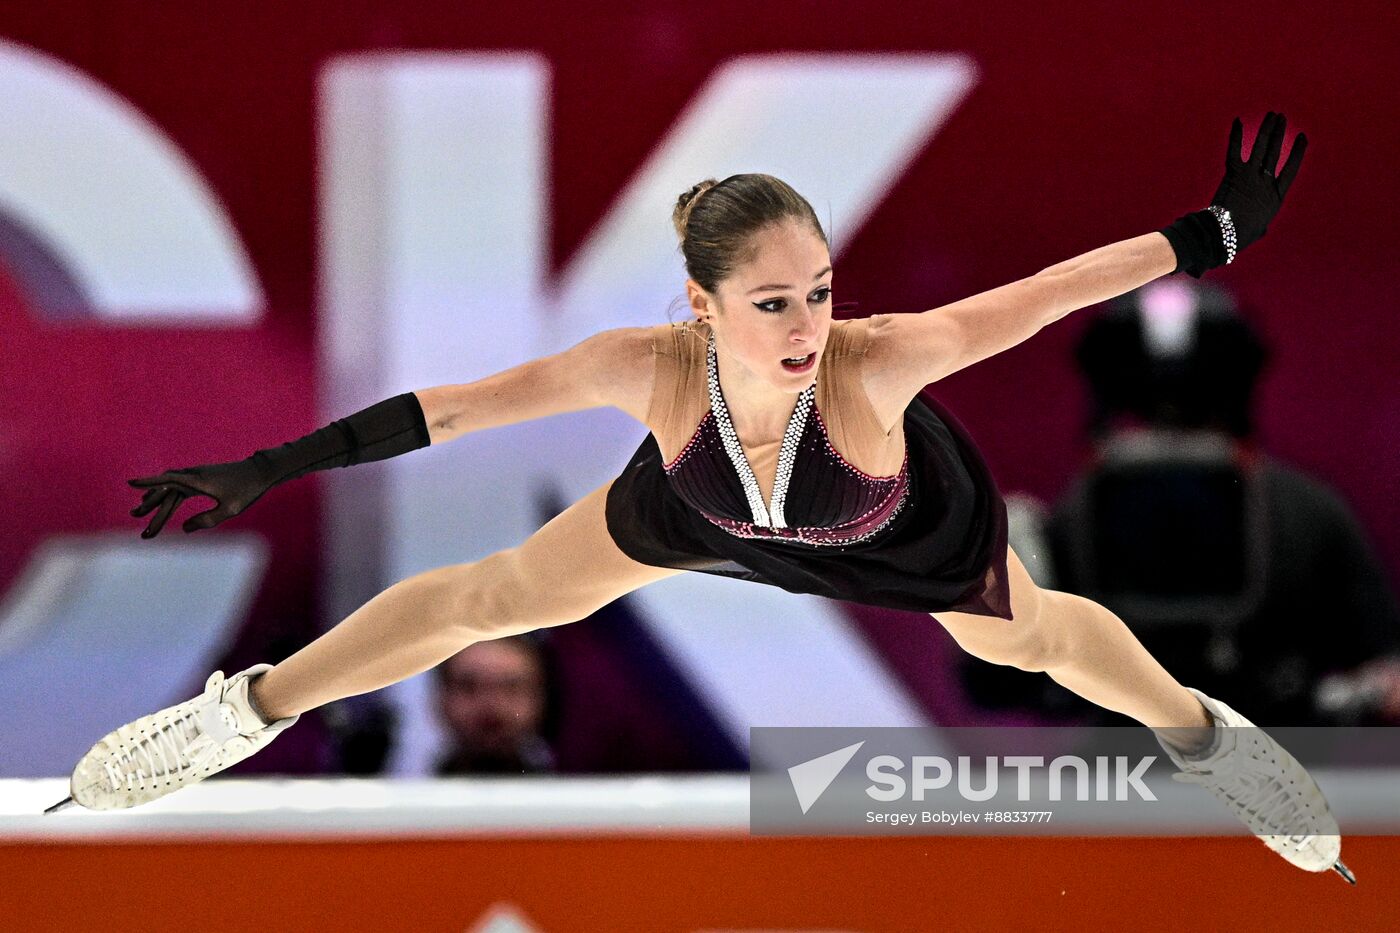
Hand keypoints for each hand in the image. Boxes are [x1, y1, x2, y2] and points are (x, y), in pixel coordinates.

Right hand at [128, 459, 273, 537]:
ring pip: (171, 488)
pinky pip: (178, 486)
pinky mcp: (201, 478)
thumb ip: (207, 520)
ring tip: (139, 512)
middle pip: (167, 490)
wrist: (259, 472)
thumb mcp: (230, 510)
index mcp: (199, 481)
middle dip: (150, 504)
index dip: (148, 482)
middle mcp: (194, 475)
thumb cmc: (247, 491)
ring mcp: (197, 475)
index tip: (130, 482)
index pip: (168, 481)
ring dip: (156, 499)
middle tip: (134, 517)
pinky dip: (166, 493)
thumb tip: (185, 529)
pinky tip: (159, 500)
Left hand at [1209, 111, 1307, 250]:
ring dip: (1267, 129)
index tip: (1302, 137)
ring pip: (1261, 147)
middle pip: (1275, 152)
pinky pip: (1235, 150)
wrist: (1225, 234)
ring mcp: (1250, 176)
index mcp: (1276, 195)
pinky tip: (1237, 121)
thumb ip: (1263, 222)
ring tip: (1272, 115)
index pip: (1290, 168)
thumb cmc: (1241, 236)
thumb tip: (1262, 225)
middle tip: (1282, 118)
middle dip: (1279, 133)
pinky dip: (1236, 135)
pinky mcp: (1233, 174)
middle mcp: (1265, 182)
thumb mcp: (1259, 229)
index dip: (1297, 152)